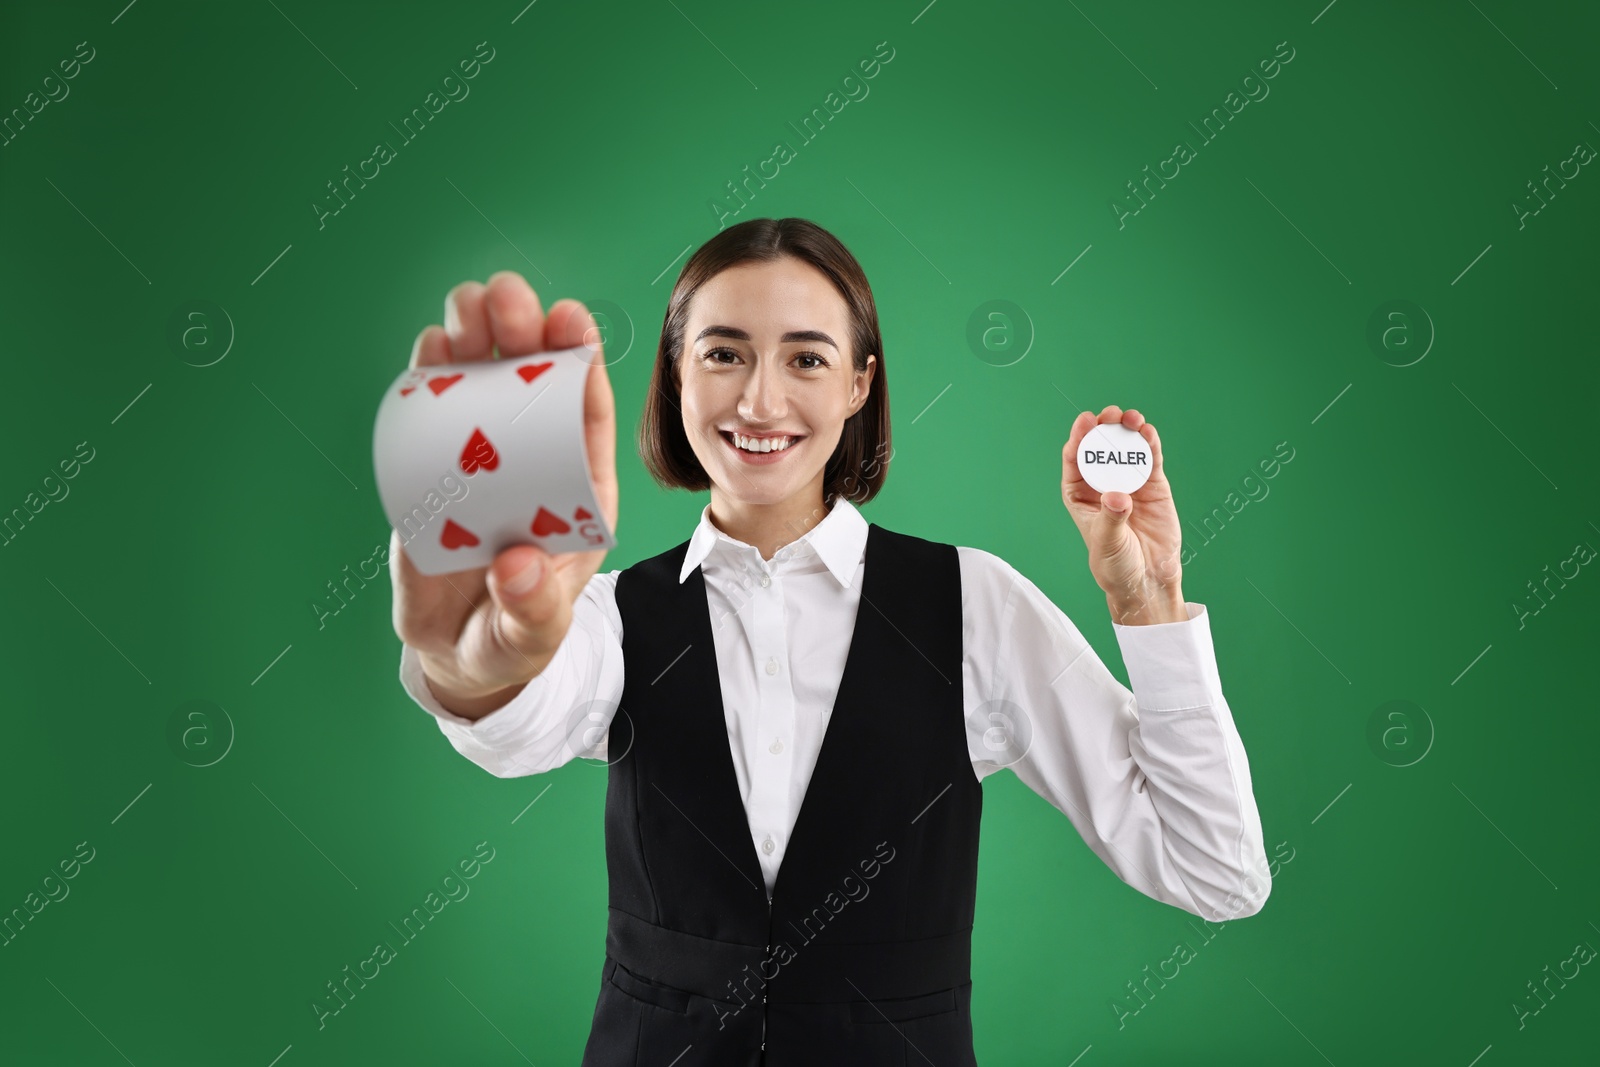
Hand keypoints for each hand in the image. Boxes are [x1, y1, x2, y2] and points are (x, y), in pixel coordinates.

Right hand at [389, 271, 618, 717]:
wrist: (459, 655)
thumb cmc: (514, 639)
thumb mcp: (532, 635)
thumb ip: (532, 608)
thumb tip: (519, 569)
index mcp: (575, 494)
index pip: (585, 419)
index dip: (579, 366)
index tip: (570, 320)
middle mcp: (531, 465)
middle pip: (532, 387)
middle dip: (523, 334)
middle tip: (508, 295)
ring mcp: (481, 463)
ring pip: (483, 388)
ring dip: (476, 340)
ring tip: (467, 302)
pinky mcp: (432, 471)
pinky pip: (433, 417)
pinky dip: (430, 379)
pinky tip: (429, 347)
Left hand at [1060, 405, 1184, 624]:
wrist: (1148, 578)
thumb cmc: (1117, 564)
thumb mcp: (1107, 543)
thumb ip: (1112, 519)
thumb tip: (1117, 496)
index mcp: (1080, 495)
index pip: (1075, 461)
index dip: (1078, 439)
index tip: (1084, 422)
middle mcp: (1102, 484)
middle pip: (1099, 448)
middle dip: (1102, 428)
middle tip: (1109, 415)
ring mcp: (1128, 482)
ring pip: (1125, 449)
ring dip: (1127, 429)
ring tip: (1131, 418)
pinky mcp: (1152, 486)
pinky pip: (1149, 459)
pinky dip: (1149, 444)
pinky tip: (1148, 432)